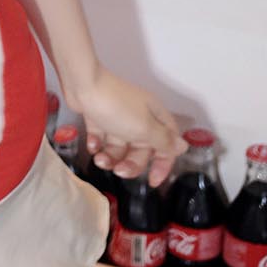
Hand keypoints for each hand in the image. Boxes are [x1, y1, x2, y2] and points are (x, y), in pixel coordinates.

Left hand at [69, 68, 187, 188]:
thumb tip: (183, 147)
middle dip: (130, 164)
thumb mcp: (145, 127)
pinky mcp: (99, 117)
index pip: (167, 145)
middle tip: (118, 170)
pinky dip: (97, 145)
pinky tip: (93, 145)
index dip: (163, 164)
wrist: (83, 84)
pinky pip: (101, 139)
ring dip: (111, 158)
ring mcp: (117, 118)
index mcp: (155, 118)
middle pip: (141, 150)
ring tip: (100, 159)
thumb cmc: (118, 106)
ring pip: (119, 147)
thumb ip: (164, 141)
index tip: (153, 182)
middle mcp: (139, 118)